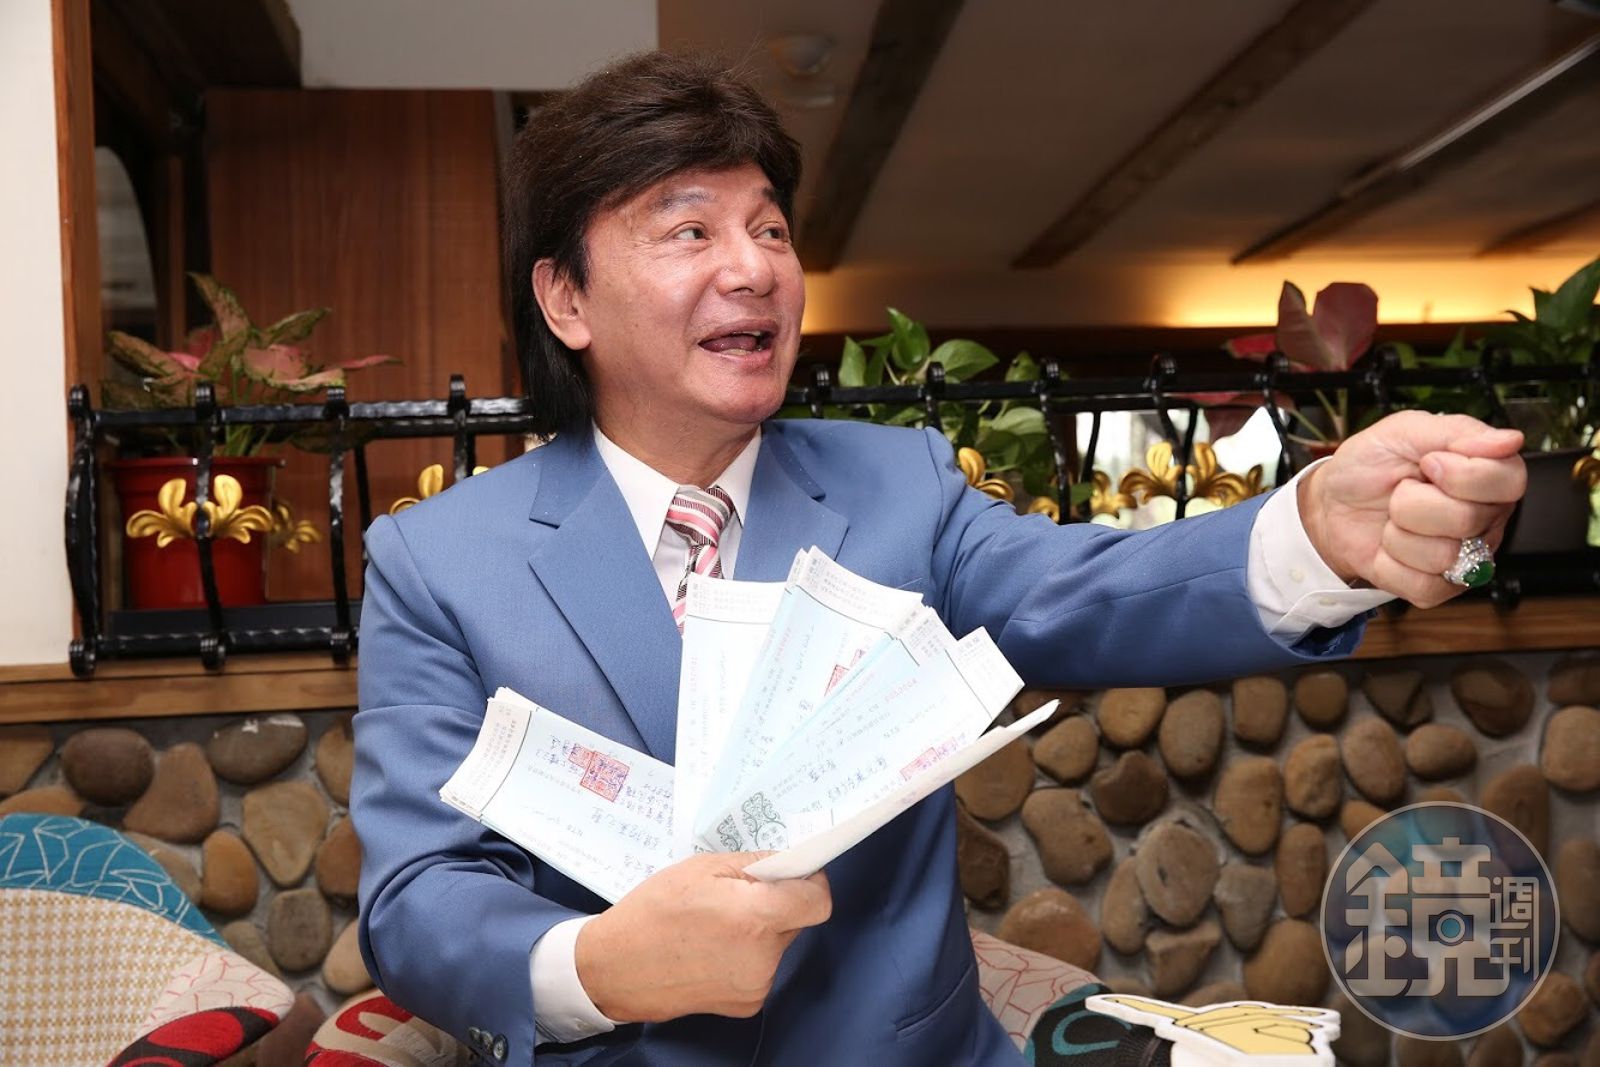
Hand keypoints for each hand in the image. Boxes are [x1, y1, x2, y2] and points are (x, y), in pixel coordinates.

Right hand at [573, 851, 831, 1022]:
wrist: (617, 968)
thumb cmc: (654, 912)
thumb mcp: (703, 868)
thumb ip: (755, 864)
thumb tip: (791, 862)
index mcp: (755, 918)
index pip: (818, 900)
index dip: (809, 882)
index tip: (790, 873)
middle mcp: (763, 957)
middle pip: (797, 920)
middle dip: (776, 903)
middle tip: (738, 894)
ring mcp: (757, 984)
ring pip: (778, 944)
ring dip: (760, 930)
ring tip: (716, 924)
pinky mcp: (748, 1004)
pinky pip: (762, 967)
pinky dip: (747, 954)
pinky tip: (712, 948)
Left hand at [1298, 411, 1526, 607]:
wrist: (1332, 502)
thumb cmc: (1371, 465)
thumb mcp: (1406, 431)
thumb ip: (1459, 430)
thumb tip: (1510, 439)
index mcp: (1489, 476)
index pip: (1509, 482)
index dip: (1461, 474)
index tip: (1428, 463)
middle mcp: (1485, 519)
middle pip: (1467, 520)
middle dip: (1413, 502)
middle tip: (1403, 491)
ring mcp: (1465, 557)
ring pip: (1443, 556)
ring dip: (1399, 534)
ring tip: (1395, 520)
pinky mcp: (1438, 588)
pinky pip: (1423, 586)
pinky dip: (1390, 565)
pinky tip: (1390, 548)